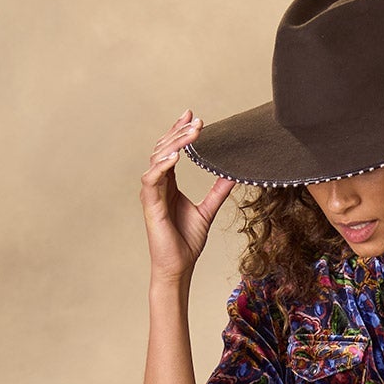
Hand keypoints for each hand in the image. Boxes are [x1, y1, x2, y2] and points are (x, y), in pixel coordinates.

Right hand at [141, 109, 235, 284]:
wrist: (179, 267)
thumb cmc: (187, 242)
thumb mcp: (207, 211)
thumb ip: (218, 191)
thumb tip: (233, 175)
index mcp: (169, 184)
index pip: (171, 150)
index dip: (179, 131)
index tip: (193, 116)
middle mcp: (158, 184)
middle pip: (164, 148)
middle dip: (180, 132)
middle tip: (197, 121)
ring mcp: (152, 193)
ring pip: (158, 158)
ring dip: (174, 143)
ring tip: (192, 133)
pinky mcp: (151, 204)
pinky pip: (153, 178)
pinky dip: (163, 165)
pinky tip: (176, 156)